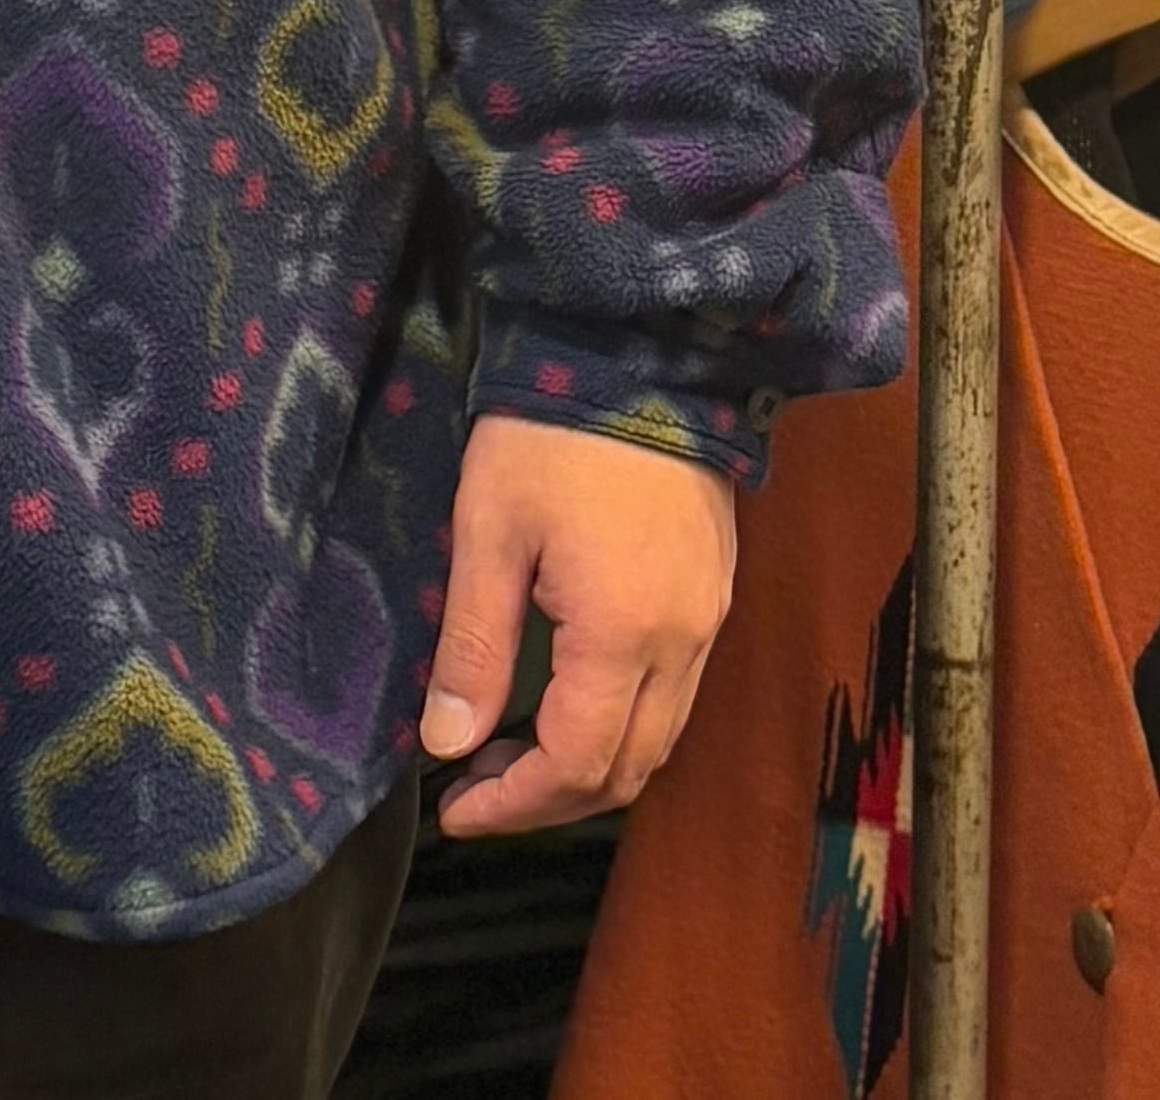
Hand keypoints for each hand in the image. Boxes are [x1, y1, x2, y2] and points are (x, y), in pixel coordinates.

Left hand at [419, 413, 736, 837]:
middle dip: (550, 798)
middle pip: (629, 768)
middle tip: (473, 791)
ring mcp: (709, 619)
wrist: (635, 350)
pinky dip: (621, 722)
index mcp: (625, 634)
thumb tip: (445, 745)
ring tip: (505, 755)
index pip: (577, 764)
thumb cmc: (546, 435)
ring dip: (588, 765)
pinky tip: (563, 702)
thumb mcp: (488, 532)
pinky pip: (675, 693)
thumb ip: (472, 645)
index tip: (454, 809)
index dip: (515, 803)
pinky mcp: (713, 592)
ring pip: (659, 737)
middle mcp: (684, 642)